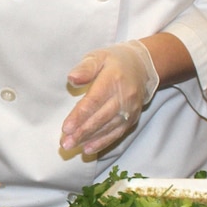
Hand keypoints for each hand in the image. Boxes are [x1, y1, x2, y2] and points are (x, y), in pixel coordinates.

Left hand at [60, 39, 159, 155]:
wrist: (142, 67)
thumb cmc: (114, 61)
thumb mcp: (98, 57)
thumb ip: (85, 68)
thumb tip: (72, 79)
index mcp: (113, 79)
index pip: (94, 100)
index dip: (80, 115)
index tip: (66, 128)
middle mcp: (124, 96)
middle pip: (100, 117)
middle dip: (82, 132)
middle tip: (65, 143)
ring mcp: (129, 109)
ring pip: (108, 127)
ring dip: (89, 139)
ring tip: (72, 147)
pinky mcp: (132, 118)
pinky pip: (117, 133)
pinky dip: (102, 142)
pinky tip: (88, 149)